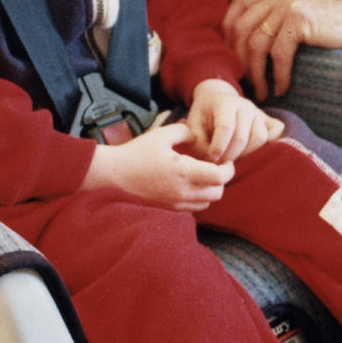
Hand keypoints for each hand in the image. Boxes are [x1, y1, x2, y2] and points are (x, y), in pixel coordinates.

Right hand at [81, 120, 235, 211]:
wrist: (113, 175)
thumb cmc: (136, 153)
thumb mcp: (162, 134)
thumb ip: (185, 132)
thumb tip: (197, 137)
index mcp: (184, 171)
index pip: (220, 177)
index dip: (228, 168)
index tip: (224, 160)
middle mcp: (183, 191)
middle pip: (218, 193)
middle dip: (221, 180)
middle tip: (215, 167)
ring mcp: (175, 204)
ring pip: (207, 203)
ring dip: (210, 190)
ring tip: (202, 176)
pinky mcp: (168, 210)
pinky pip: (193, 209)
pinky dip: (197, 198)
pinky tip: (188, 185)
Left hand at [186, 79, 284, 162]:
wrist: (216, 100)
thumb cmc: (203, 117)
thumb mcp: (193, 126)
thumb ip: (199, 143)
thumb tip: (213, 160)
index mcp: (224, 103)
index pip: (226, 126)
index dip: (219, 146)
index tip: (212, 158)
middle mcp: (244, 105)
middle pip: (243, 136)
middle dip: (230, 155)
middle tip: (220, 164)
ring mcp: (258, 112)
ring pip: (260, 137)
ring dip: (247, 154)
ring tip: (233, 159)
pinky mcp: (268, 120)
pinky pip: (277, 131)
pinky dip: (270, 144)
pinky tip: (254, 152)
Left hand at [222, 0, 341, 99]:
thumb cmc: (340, 27)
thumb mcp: (304, 14)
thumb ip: (280, 19)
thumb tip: (252, 45)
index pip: (238, 3)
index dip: (228, 30)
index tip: (231, 56)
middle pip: (241, 26)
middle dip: (237, 58)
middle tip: (244, 81)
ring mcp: (290, 6)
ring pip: (256, 43)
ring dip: (256, 73)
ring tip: (262, 92)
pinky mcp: (301, 21)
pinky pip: (278, 53)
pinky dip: (277, 75)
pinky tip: (281, 88)